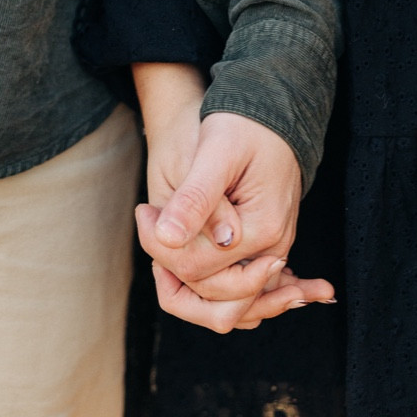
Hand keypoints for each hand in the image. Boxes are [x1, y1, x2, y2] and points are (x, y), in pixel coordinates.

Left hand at [133, 68, 334, 330]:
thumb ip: (196, 199)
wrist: (270, 113)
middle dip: (170, 265)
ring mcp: (271, 253)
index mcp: (262, 228)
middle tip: (150, 217)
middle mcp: (272, 249)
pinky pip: (238, 289)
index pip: (197, 269)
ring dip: (185, 281)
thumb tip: (169, 240)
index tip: (144, 210)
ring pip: (226, 302)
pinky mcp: (263, 250)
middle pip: (211, 294)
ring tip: (161, 233)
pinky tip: (175, 259)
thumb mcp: (215, 152)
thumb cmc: (242, 125)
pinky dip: (207, 285)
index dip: (160, 248)